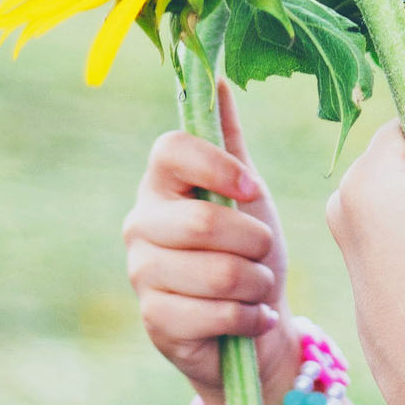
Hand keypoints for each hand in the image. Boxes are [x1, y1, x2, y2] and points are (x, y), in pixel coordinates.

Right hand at [123, 81, 299, 404]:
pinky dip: (250, 317)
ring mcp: (142, 274)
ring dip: (256, 283)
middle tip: (264, 252)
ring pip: (217, 272)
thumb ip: (229, 142)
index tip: (253, 189)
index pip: (170, 150)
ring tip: (257, 286)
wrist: (254, 325)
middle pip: (203, 222)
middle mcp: (140, 224)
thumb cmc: (247, 251)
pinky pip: (216, 313)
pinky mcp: (155, 320)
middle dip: (254, 242)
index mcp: (161, 184)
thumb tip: (218, 78)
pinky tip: (251, 317)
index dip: (218, 167)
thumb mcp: (245, 193)